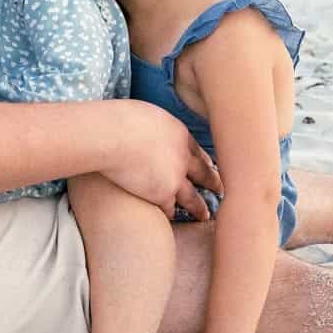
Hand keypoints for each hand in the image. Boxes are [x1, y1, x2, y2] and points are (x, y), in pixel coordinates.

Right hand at [100, 106, 221, 219]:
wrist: (110, 135)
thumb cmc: (116, 119)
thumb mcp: (144, 113)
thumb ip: (153, 124)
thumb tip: (144, 125)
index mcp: (178, 133)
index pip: (196, 150)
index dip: (203, 160)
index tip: (210, 167)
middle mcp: (182, 156)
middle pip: (203, 172)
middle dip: (213, 182)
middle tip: (221, 191)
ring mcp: (174, 176)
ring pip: (193, 197)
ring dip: (200, 208)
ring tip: (205, 216)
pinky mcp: (161, 193)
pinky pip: (170, 208)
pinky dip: (170, 213)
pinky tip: (172, 219)